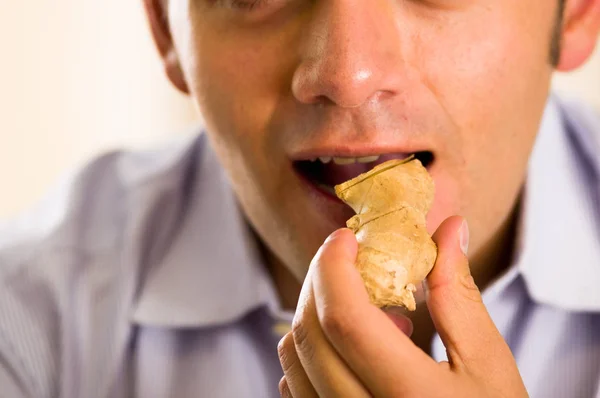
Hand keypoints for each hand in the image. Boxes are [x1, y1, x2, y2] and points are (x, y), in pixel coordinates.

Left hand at [277, 216, 527, 396]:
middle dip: (318, 281)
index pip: (345, 320)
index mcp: (408, 396)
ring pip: (293, 362)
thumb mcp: (488, 364)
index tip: (345, 237)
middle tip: (344, 257)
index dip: (335, 267)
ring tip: (361, 308)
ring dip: (312, 315)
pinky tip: (350, 348)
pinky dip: (310, 353)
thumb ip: (458, 295)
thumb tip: (448, 230)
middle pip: (309, 336)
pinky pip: (296, 390)